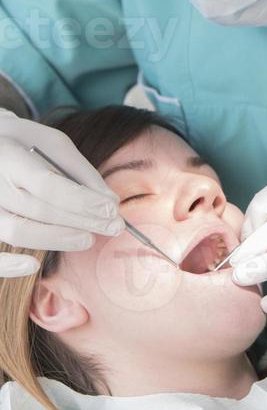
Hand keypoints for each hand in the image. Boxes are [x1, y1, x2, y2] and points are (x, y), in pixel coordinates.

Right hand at [0, 110, 123, 276]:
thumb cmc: (25, 143)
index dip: (81, 200)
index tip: (111, 209)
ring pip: (17, 233)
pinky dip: (9, 265)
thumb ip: (80, 171)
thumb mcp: (53, 143)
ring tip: (89, 239)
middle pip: (38, 210)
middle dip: (81, 220)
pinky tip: (34, 265)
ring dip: (58, 239)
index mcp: (9, 156)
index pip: (47, 184)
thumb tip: (110, 201)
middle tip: (113, 227)